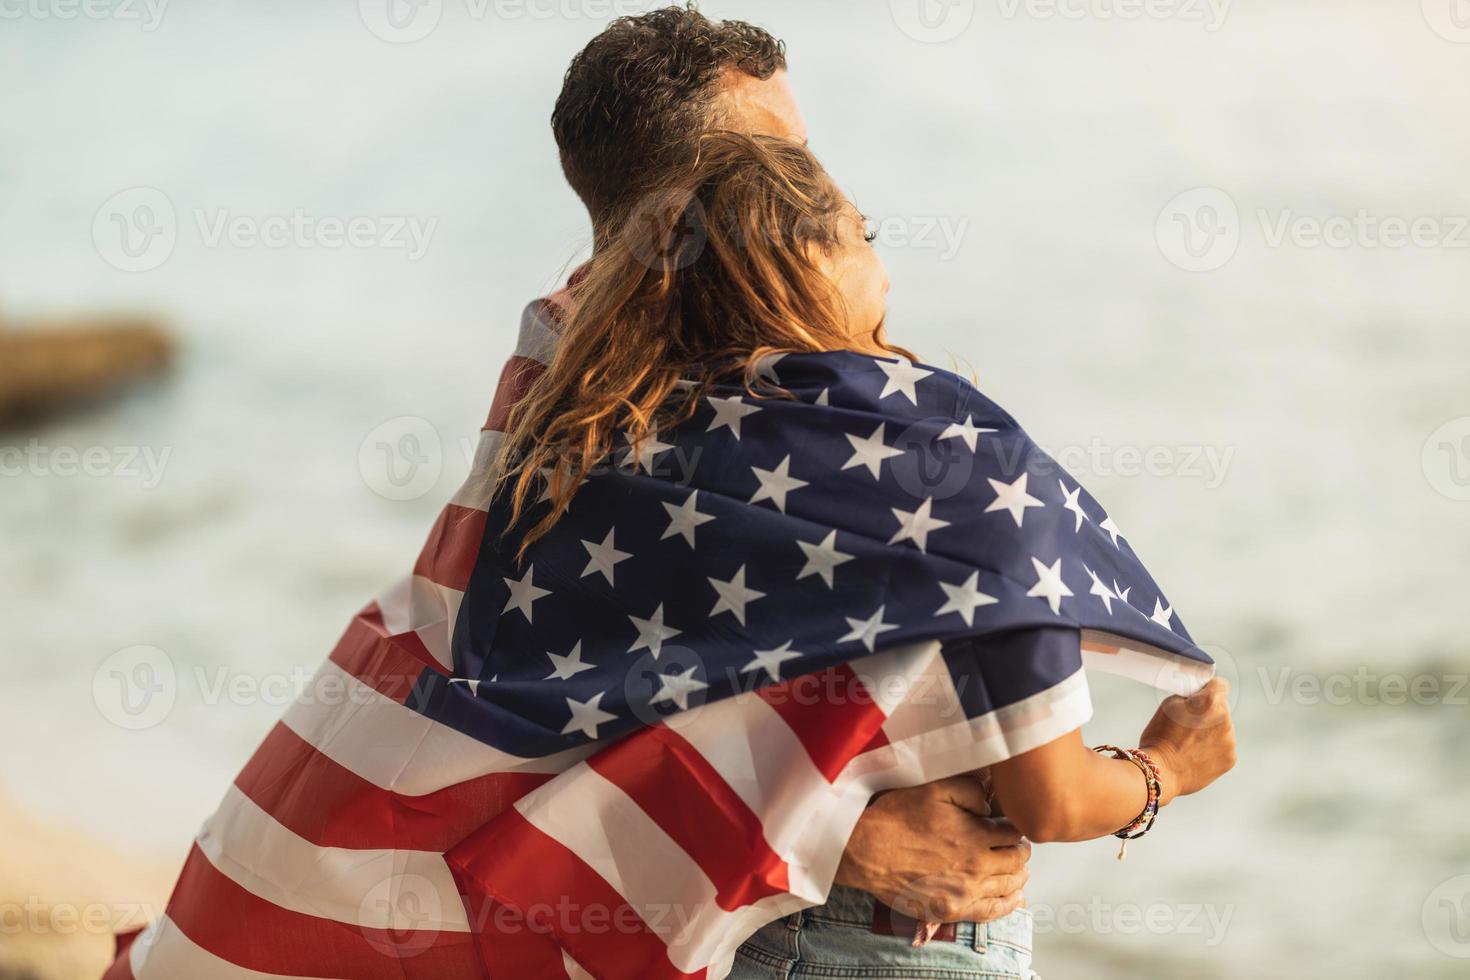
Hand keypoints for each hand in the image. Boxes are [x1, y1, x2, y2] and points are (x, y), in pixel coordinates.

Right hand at [834, 775, 1029, 922]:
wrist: (866, 851)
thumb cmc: (897, 818)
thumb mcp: (934, 789)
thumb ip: (970, 791)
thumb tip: (991, 804)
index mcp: (976, 835)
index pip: (1014, 832)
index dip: (1014, 826)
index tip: (1008, 825)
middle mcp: (977, 866)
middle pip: (1015, 860)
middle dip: (1019, 851)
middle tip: (1016, 846)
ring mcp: (966, 892)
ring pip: (1008, 886)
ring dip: (1018, 876)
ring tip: (1019, 870)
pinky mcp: (952, 910)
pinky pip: (991, 912)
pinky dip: (1008, 905)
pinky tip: (1014, 898)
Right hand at [1138, 677, 1236, 802]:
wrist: (1160, 772)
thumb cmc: (1159, 737)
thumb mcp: (1168, 704)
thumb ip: (1190, 697)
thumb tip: (1200, 697)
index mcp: (1210, 702)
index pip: (1221, 685)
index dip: (1209, 688)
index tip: (1201, 695)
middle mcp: (1225, 719)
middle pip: (1221, 708)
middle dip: (1208, 713)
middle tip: (1188, 725)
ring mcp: (1230, 741)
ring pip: (1223, 730)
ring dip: (1211, 732)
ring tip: (1189, 743)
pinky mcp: (1230, 759)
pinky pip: (1224, 748)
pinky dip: (1213, 750)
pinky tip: (1196, 755)